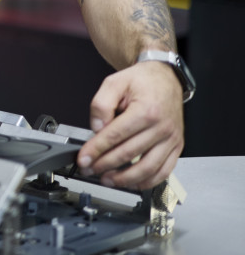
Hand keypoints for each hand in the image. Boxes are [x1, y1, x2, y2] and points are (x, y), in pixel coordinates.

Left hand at [77, 61, 183, 189]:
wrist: (166, 78)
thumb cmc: (142, 80)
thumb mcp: (115, 82)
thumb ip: (101, 104)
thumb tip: (97, 127)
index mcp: (146, 110)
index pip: (115, 135)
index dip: (96, 149)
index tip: (84, 159)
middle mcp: (162, 127)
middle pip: (129, 153)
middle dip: (105, 164)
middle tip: (90, 169)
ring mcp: (171, 139)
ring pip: (147, 168)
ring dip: (125, 179)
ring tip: (107, 179)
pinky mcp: (176, 147)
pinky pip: (163, 171)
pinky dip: (147, 181)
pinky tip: (131, 182)